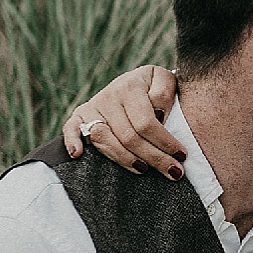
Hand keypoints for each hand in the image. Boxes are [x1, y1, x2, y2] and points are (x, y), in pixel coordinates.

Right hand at [65, 65, 184, 176]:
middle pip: (128, 136)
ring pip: (104, 139)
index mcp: (130, 86)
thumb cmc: (154, 86)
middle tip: (174, 172)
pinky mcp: (80, 115)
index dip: (165, 142)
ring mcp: (93, 107)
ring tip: (144, 170)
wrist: (136, 80)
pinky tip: (78, 155)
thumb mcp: (165, 80)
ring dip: (124, 159)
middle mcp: (109, 96)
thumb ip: (165, 93)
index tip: (182, 155)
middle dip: (154, 157)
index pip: (146, 122)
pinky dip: (71, 141)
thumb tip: (159, 116)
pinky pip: (70, 128)